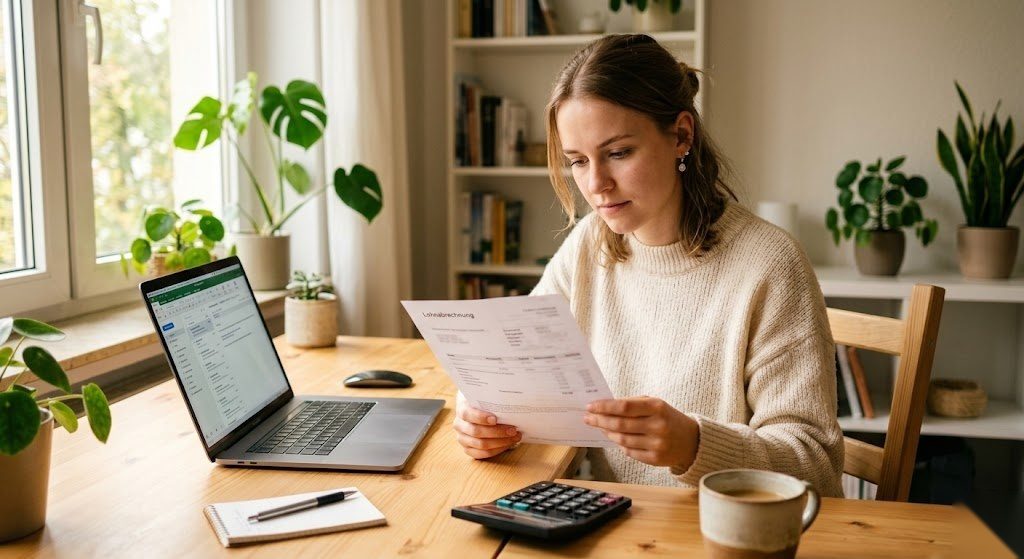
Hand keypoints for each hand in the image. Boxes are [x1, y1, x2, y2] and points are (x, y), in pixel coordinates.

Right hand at [454, 392, 521, 458]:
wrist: (476, 407)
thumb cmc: (484, 401)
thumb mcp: (485, 394)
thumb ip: (492, 395)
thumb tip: (508, 396)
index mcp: (462, 409)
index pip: (467, 414)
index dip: (480, 417)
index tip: (495, 419)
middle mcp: (459, 424)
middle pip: (476, 432)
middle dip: (497, 432)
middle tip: (513, 429)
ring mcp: (462, 438)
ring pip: (481, 445)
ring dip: (500, 442)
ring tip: (515, 437)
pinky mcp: (468, 448)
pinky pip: (482, 454)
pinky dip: (497, 450)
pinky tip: (507, 444)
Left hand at [584, 397, 699, 468]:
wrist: (691, 440)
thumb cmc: (667, 417)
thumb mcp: (654, 403)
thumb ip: (631, 403)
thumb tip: (604, 407)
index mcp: (657, 407)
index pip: (624, 407)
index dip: (604, 407)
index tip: (590, 407)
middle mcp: (658, 426)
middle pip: (620, 425)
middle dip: (600, 421)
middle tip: (588, 418)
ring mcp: (657, 445)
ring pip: (622, 440)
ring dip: (608, 433)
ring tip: (601, 427)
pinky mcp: (656, 459)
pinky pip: (629, 452)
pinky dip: (620, 445)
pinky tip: (615, 438)